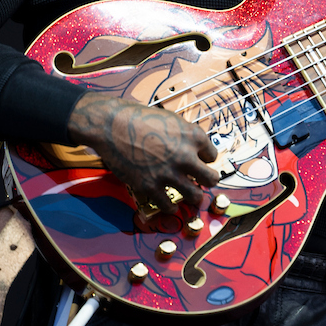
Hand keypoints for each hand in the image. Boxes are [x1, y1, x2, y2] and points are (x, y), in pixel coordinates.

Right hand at [67, 91, 218, 211]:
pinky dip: (171, 207)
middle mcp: (186, 156)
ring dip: (193, 197)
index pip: (212, 156)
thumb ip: (185, 136)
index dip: (205, 159)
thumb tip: (193, 149)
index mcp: (193, 137)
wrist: (113, 125)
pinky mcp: (150, 186)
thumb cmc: (140, 118)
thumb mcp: (172, 120)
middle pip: (211, 179)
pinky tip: (170, 204)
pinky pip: (169, 205)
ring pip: (195, 196)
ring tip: (190, 196)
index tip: (199, 161)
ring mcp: (169, 173)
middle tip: (203, 182)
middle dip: (208, 181)